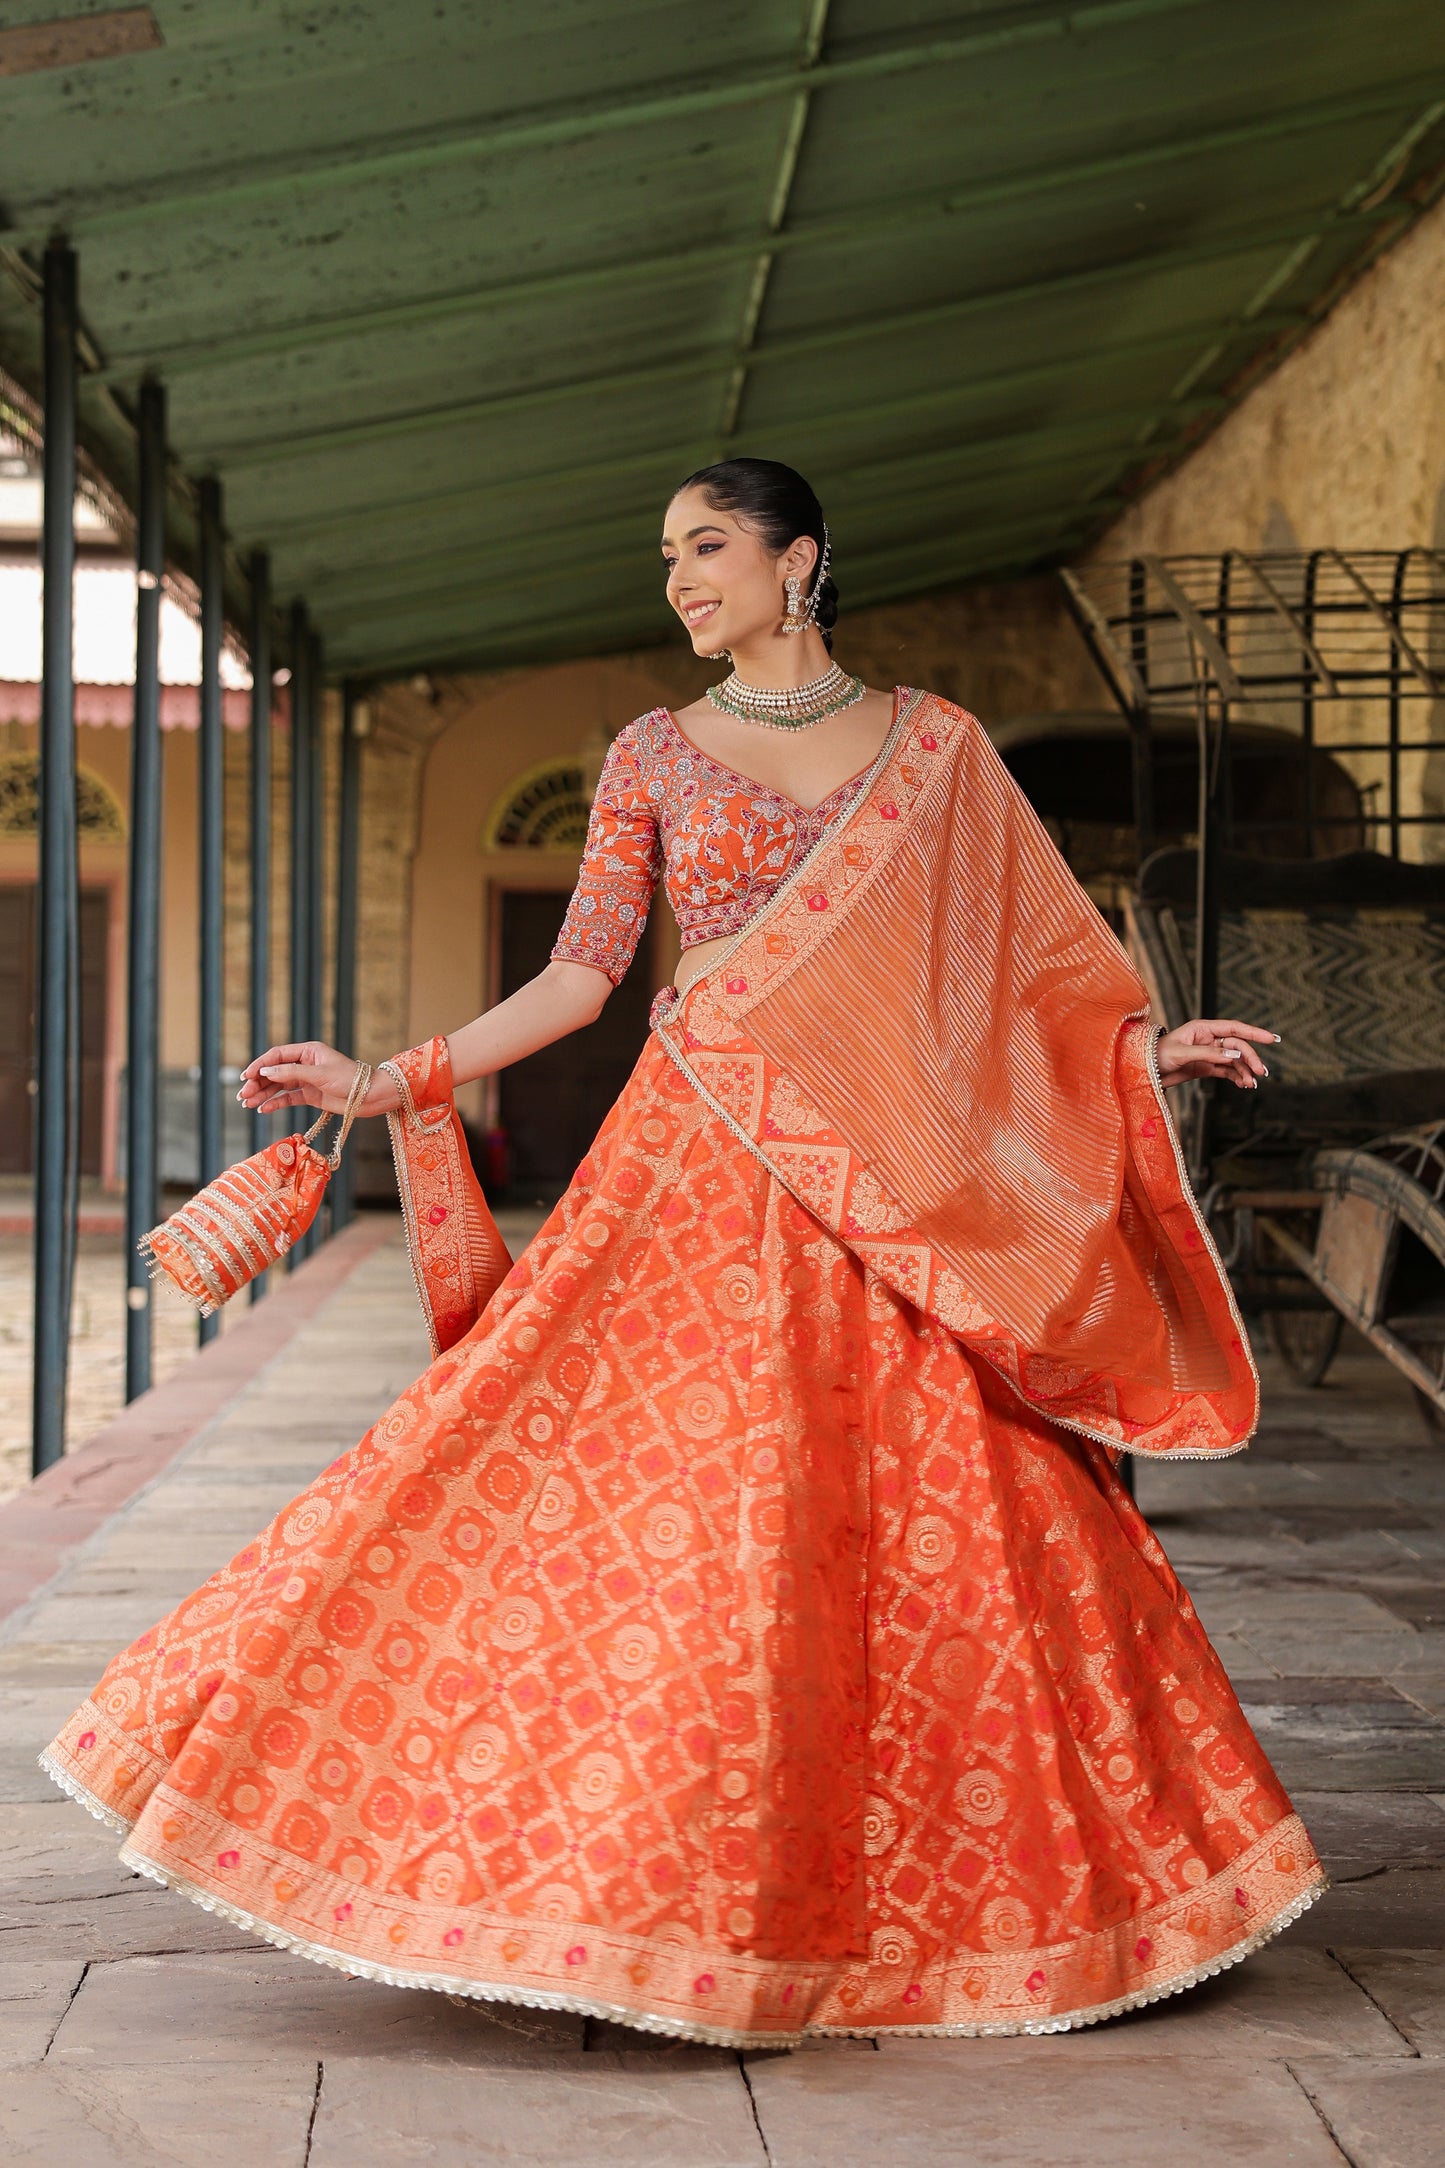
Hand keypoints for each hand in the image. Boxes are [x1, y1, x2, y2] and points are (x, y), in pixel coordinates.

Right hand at [238, 1040, 375, 1117]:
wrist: (369, 1097)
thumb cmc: (349, 1079)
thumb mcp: (319, 1074)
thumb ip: (292, 1073)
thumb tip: (266, 1072)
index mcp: (308, 1051)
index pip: (277, 1056)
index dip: (259, 1065)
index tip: (246, 1076)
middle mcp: (305, 1063)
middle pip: (274, 1072)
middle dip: (257, 1083)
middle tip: (243, 1095)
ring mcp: (306, 1080)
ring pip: (279, 1086)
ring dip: (263, 1094)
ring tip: (247, 1104)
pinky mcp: (310, 1095)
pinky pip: (288, 1098)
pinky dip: (275, 1103)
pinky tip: (263, 1109)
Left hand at [1156, 1018, 1276, 1090]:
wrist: (1144, 1072)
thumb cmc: (1157, 1056)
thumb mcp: (1181, 1053)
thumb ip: (1208, 1053)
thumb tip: (1234, 1054)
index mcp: (1202, 1029)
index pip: (1234, 1028)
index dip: (1254, 1032)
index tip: (1272, 1039)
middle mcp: (1208, 1039)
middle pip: (1237, 1046)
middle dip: (1250, 1058)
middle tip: (1261, 1072)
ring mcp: (1208, 1053)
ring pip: (1234, 1060)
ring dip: (1245, 1071)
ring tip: (1252, 1083)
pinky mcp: (1206, 1067)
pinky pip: (1226, 1070)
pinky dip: (1236, 1077)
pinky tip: (1244, 1084)